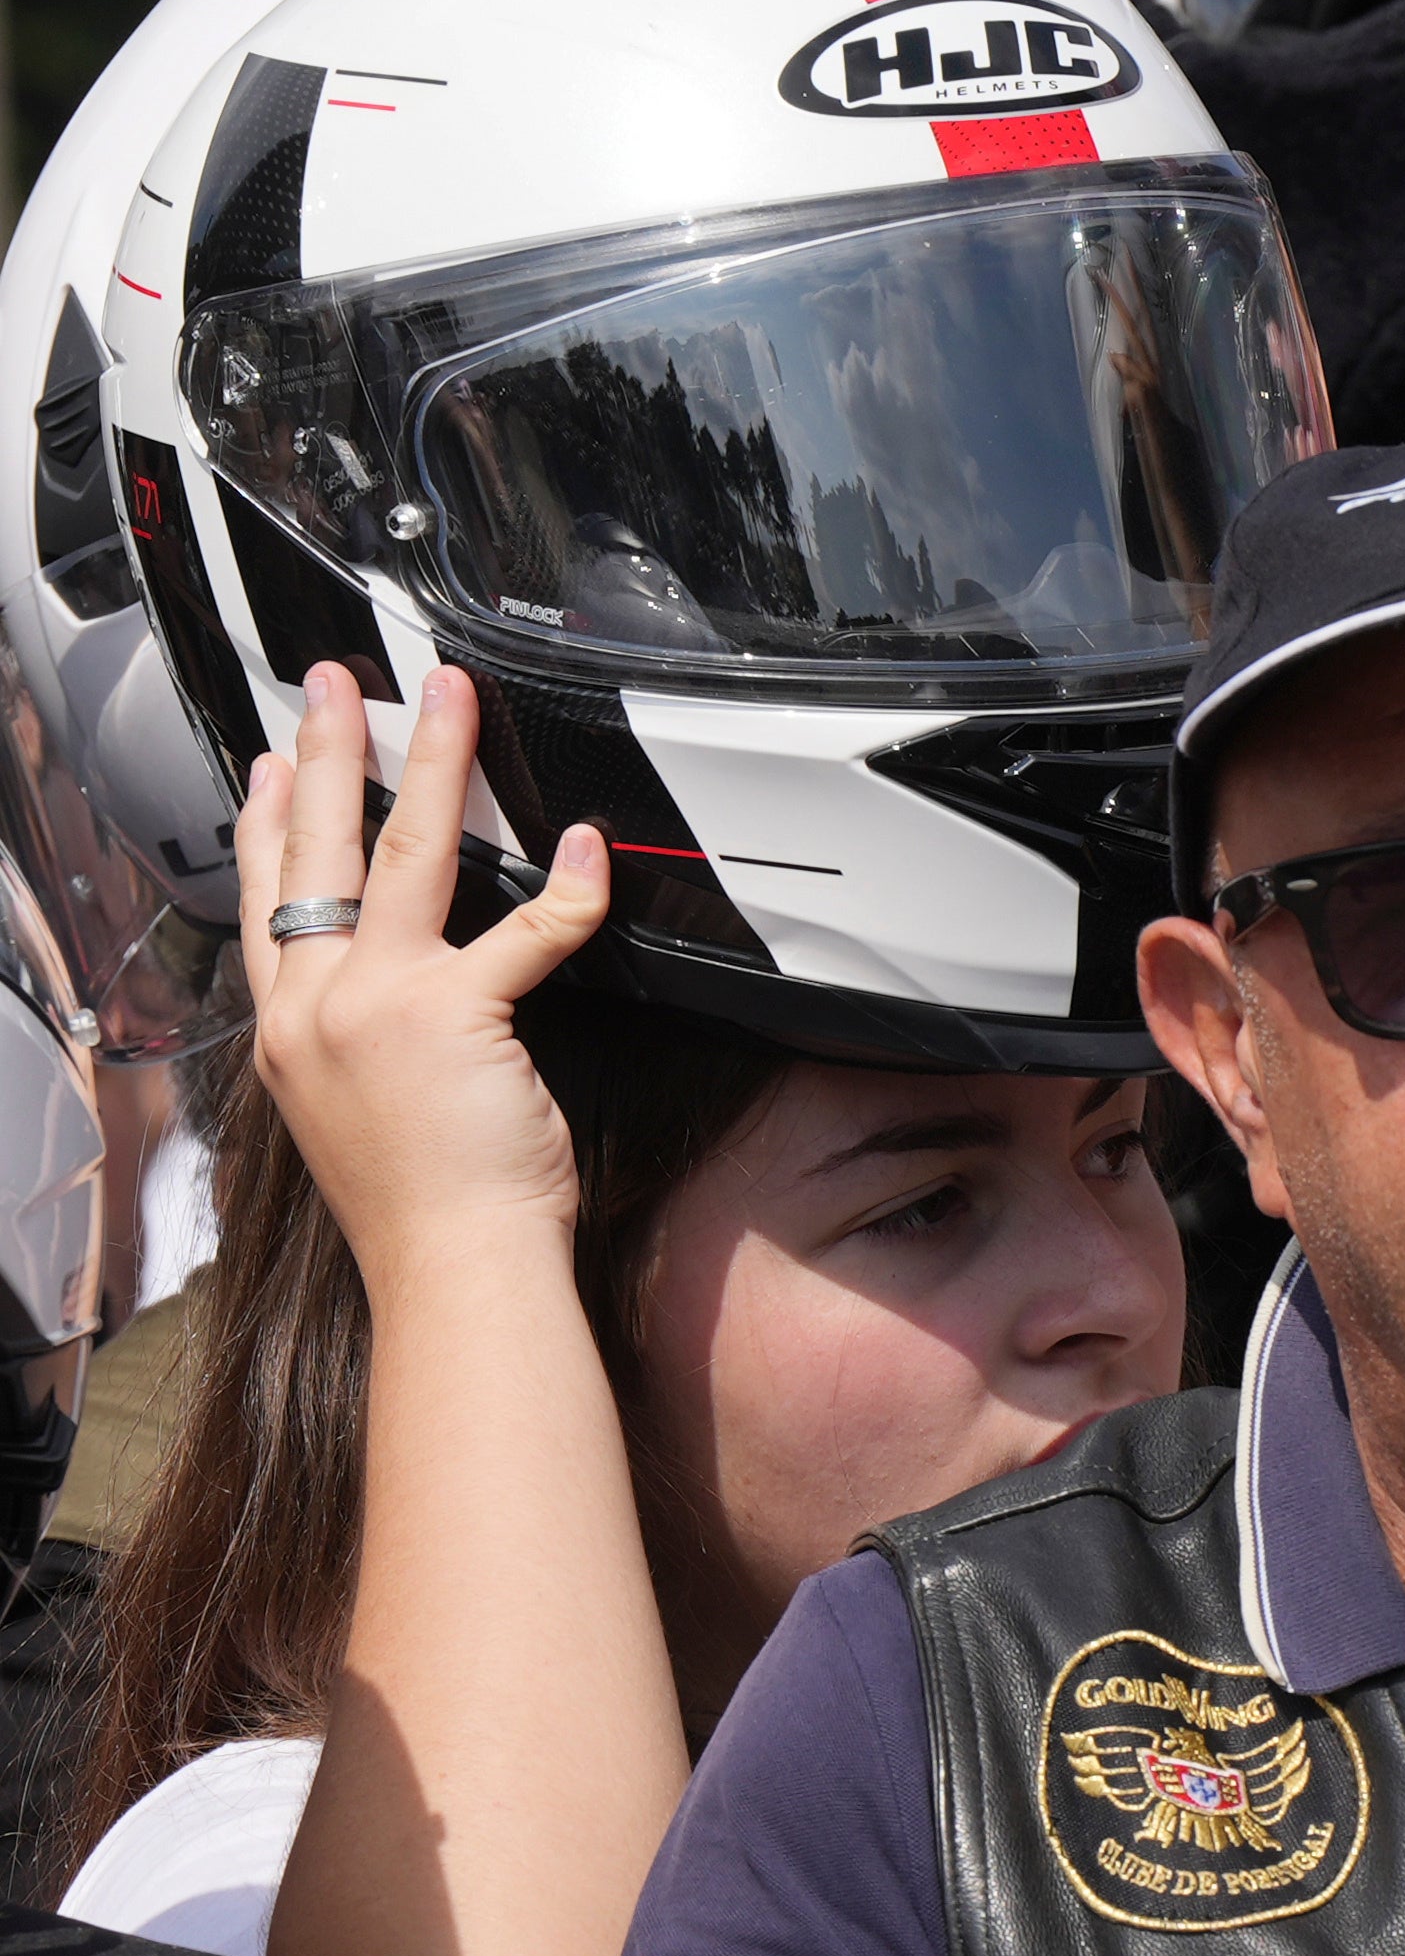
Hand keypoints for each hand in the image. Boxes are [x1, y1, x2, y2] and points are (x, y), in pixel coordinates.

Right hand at [236, 662, 607, 1266]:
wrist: (450, 1271)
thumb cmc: (424, 1206)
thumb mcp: (359, 1105)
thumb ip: (364, 1037)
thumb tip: (398, 994)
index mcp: (289, 1030)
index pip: (267, 900)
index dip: (269, 823)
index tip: (275, 766)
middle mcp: (317, 1008)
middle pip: (315, 850)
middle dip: (327, 753)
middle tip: (332, 684)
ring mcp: (377, 1007)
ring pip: (404, 853)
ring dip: (432, 761)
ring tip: (442, 696)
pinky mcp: (453, 1016)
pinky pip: (527, 929)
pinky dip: (567, 887)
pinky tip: (585, 845)